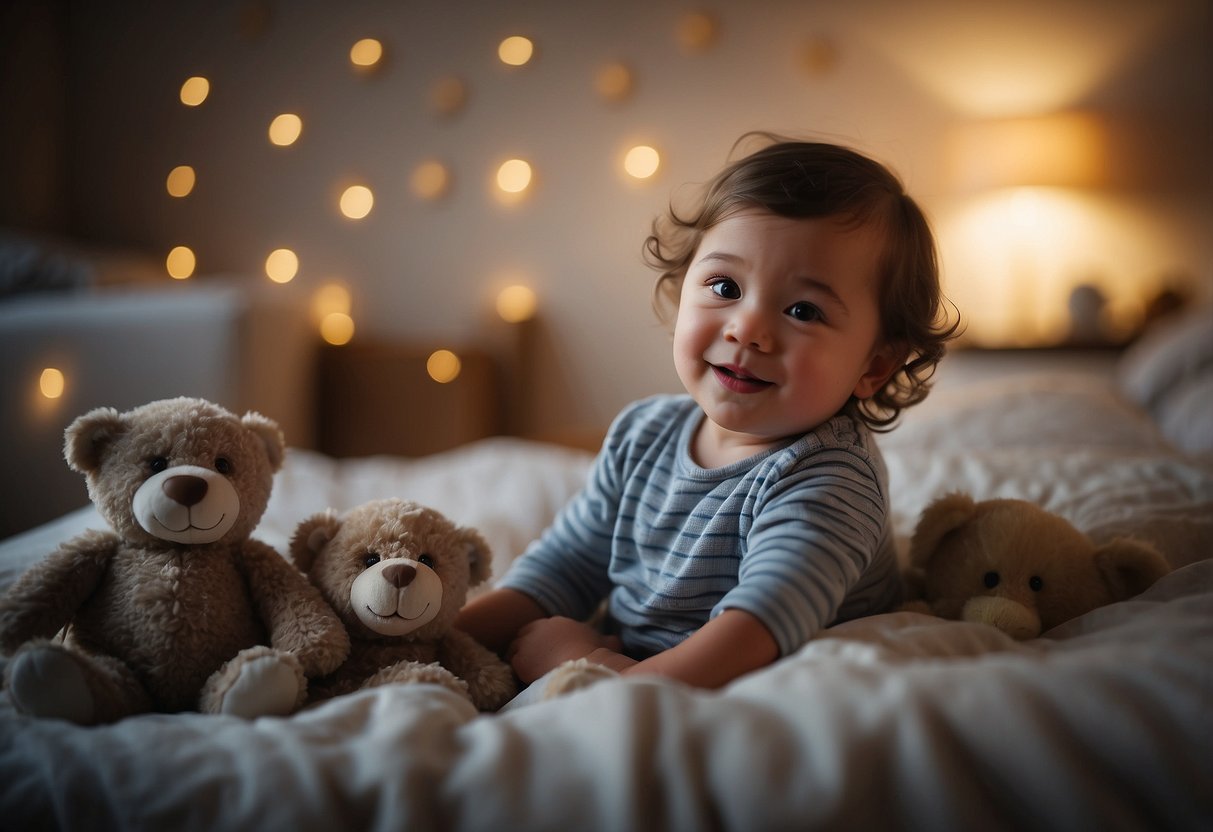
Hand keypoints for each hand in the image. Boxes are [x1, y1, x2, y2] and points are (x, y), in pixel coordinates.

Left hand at [506, 616, 621, 683]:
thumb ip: (608, 640)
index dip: (538, 641)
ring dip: (519, 660)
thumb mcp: (605, 643)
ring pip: (514, 650)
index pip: (538, 628)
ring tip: (525, 674)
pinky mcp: (521, 660)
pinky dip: (516, 672)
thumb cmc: (597, 655)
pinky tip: (523, 680)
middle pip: (522, 636)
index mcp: (557, 623)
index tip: (542, 653)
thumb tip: (616, 641)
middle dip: (525, 648)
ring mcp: (527, 643)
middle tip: (530, 664)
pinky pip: (513, 665)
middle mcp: (539, 628)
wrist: (586, 665)